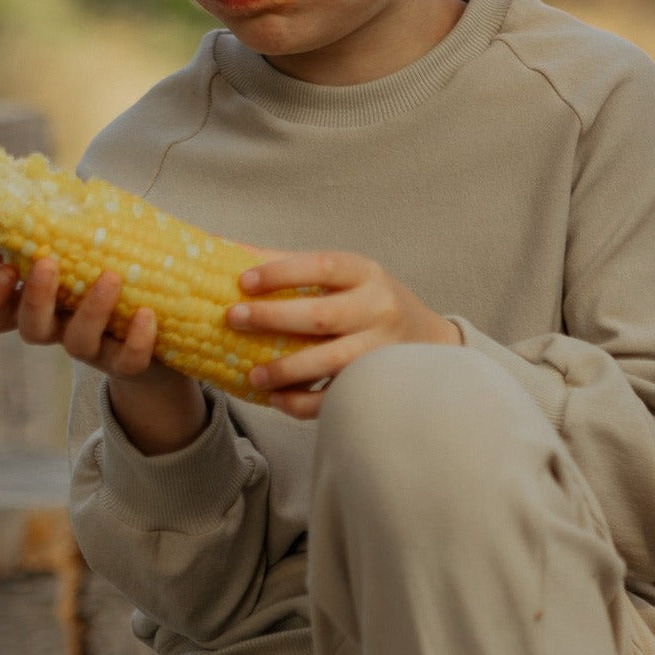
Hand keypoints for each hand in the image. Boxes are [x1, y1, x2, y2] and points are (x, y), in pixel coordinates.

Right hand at [0, 251, 207, 454]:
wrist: (161, 334)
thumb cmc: (112, 279)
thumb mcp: (84, 257)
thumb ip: (57, 240)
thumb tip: (30, 221)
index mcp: (44, 305)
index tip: (5, 266)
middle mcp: (61, 329)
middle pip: (31, 328)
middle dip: (35, 297)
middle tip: (47, 264)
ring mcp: (93, 349)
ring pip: (78, 342)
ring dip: (92, 310)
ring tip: (111, 277)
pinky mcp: (125, 363)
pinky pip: (126, 361)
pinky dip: (136, 340)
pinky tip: (146, 313)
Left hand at [226, 250, 461, 418]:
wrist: (426, 338)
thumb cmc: (367, 300)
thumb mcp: (343, 274)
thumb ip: (290, 264)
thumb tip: (229, 252)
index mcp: (365, 273)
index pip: (322, 266)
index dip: (282, 272)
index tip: (244, 281)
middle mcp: (378, 309)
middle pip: (323, 316)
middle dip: (274, 318)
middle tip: (234, 319)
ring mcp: (380, 349)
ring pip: (332, 361)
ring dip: (286, 369)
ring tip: (252, 374)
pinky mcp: (377, 384)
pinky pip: (337, 398)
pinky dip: (303, 402)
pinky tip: (276, 398)